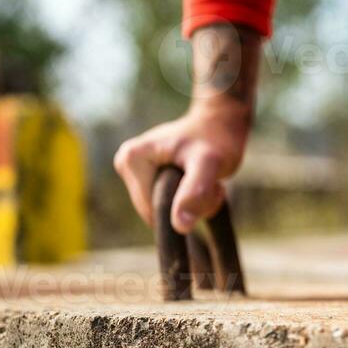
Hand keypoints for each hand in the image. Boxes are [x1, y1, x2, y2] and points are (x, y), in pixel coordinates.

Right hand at [113, 100, 249, 233]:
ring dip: (193, 203)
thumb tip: (179, 226)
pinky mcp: (145, 175)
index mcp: (132, 159)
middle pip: (156, 211)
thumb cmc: (217, 137)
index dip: (185, 208)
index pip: (153, 210)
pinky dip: (189, 199)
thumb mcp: (210, 164)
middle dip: (189, 206)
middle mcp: (126, 163)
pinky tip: (200, 180)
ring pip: (164, 210)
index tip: (209, 185)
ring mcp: (134, 170)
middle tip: (213, 184)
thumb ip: (195, 192)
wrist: (222, 121)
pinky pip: (167, 203)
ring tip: (208, 180)